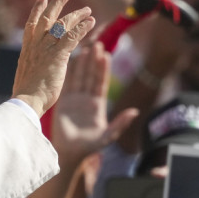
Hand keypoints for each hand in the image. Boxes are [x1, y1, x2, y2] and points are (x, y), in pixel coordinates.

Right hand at [12, 0, 94, 115]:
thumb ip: (32, 65)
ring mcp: (46, 48)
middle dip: (57, 3)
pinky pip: (73, 37)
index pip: (32, 24)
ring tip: (87, 9)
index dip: (37, 10)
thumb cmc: (26, 95)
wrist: (27, 101)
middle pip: (48, 18)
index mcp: (27, 49)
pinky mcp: (58, 55)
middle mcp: (36, 45)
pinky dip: (83, 28)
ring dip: (77, 15)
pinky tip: (91, 22)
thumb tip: (32, 65)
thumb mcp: (26, 74)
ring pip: (63, 25)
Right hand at [54, 42, 137, 164]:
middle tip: (97, 44)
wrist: (69, 153)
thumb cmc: (90, 147)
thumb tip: (135, 111)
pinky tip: (68, 60)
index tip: (107, 55)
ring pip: (79, 77)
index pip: (101, 83)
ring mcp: (74, 99)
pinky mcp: (62, 102)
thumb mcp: (108, 136)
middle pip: (91, 76)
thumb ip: (120, 123)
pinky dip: (67, 73)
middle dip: (94, 61)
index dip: (104, 69)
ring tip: (85, 48)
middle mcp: (86, 99)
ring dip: (82, 64)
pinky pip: (65, 84)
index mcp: (98, 105)